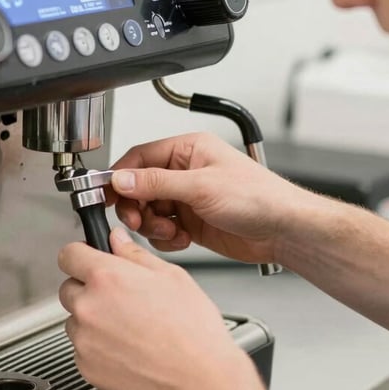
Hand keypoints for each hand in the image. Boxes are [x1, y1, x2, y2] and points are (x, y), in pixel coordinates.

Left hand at [58, 227, 264, 389]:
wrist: (198, 378)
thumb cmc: (192, 331)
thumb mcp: (172, 277)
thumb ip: (136, 254)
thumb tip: (118, 240)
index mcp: (107, 278)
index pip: (69, 254)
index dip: (81, 253)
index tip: (90, 258)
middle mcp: (89, 307)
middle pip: (69, 288)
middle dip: (89, 288)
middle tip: (120, 296)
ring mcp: (85, 340)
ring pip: (76, 319)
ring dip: (93, 318)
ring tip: (129, 325)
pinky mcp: (86, 366)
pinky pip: (82, 348)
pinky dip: (98, 345)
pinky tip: (128, 345)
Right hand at [108, 132, 313, 263]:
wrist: (282, 230)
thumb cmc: (258, 197)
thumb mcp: (201, 186)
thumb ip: (156, 183)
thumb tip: (122, 179)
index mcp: (188, 150)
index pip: (140, 158)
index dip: (120, 177)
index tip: (106, 195)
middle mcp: (185, 172)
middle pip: (139, 187)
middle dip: (136, 207)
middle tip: (138, 221)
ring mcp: (188, 198)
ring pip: (149, 211)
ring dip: (153, 225)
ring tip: (170, 231)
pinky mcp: (192, 222)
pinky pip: (163, 229)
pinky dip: (167, 238)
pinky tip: (183, 239)